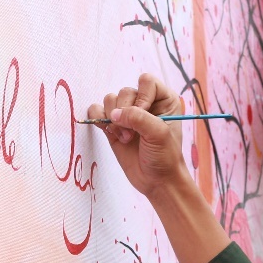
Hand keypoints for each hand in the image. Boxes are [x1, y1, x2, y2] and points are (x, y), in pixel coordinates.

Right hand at [89, 74, 187, 197]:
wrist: (156, 180)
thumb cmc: (165, 157)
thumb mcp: (158, 135)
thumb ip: (139, 118)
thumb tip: (114, 113)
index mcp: (163, 99)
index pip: (146, 81)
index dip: (141, 96)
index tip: (144, 115)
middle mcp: (145, 103)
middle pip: (125, 91)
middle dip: (125, 112)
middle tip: (132, 134)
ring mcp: (128, 114)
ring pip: (110, 100)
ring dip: (113, 119)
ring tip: (125, 137)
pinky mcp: (113, 125)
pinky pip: (97, 111)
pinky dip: (98, 119)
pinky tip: (109, 132)